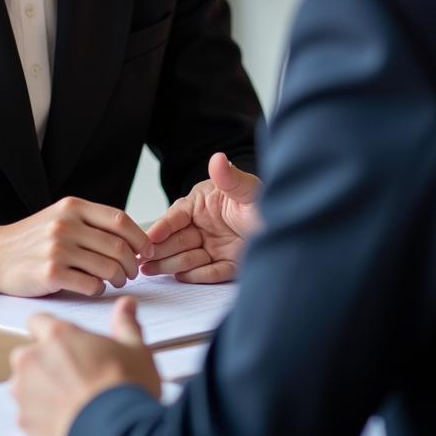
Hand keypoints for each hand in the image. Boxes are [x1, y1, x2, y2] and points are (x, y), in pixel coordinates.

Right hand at [0, 197, 154, 296]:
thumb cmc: (32, 239)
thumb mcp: (61, 217)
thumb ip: (91, 223)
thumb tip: (132, 238)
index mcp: (73, 207)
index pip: (120, 220)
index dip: (140, 238)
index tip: (146, 251)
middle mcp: (67, 225)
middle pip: (118, 246)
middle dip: (132, 263)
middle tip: (132, 272)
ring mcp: (58, 248)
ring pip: (108, 267)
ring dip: (119, 278)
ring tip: (117, 281)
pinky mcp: (50, 273)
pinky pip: (90, 285)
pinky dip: (99, 289)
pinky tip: (94, 288)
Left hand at [10, 297, 160, 435]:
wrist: (117, 430)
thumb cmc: (123, 387)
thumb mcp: (133, 348)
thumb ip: (124, 323)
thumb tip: (126, 305)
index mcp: (57, 335)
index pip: (37, 321)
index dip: (49, 331)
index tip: (62, 341)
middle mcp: (34, 358)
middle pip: (28, 353)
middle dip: (43, 361)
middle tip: (70, 372)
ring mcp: (25, 390)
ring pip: (23, 382)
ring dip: (38, 387)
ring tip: (68, 397)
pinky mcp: (24, 419)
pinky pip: (26, 411)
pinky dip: (40, 413)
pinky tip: (64, 415)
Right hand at [140, 152, 261, 282]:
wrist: (292, 227)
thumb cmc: (267, 202)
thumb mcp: (248, 189)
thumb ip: (230, 177)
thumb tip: (217, 158)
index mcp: (203, 203)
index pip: (177, 215)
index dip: (163, 227)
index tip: (150, 238)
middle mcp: (206, 225)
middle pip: (178, 239)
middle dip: (160, 251)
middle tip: (144, 261)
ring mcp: (215, 245)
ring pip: (189, 257)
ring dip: (173, 264)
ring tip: (156, 272)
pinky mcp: (228, 263)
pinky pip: (211, 271)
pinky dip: (198, 275)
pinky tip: (183, 277)